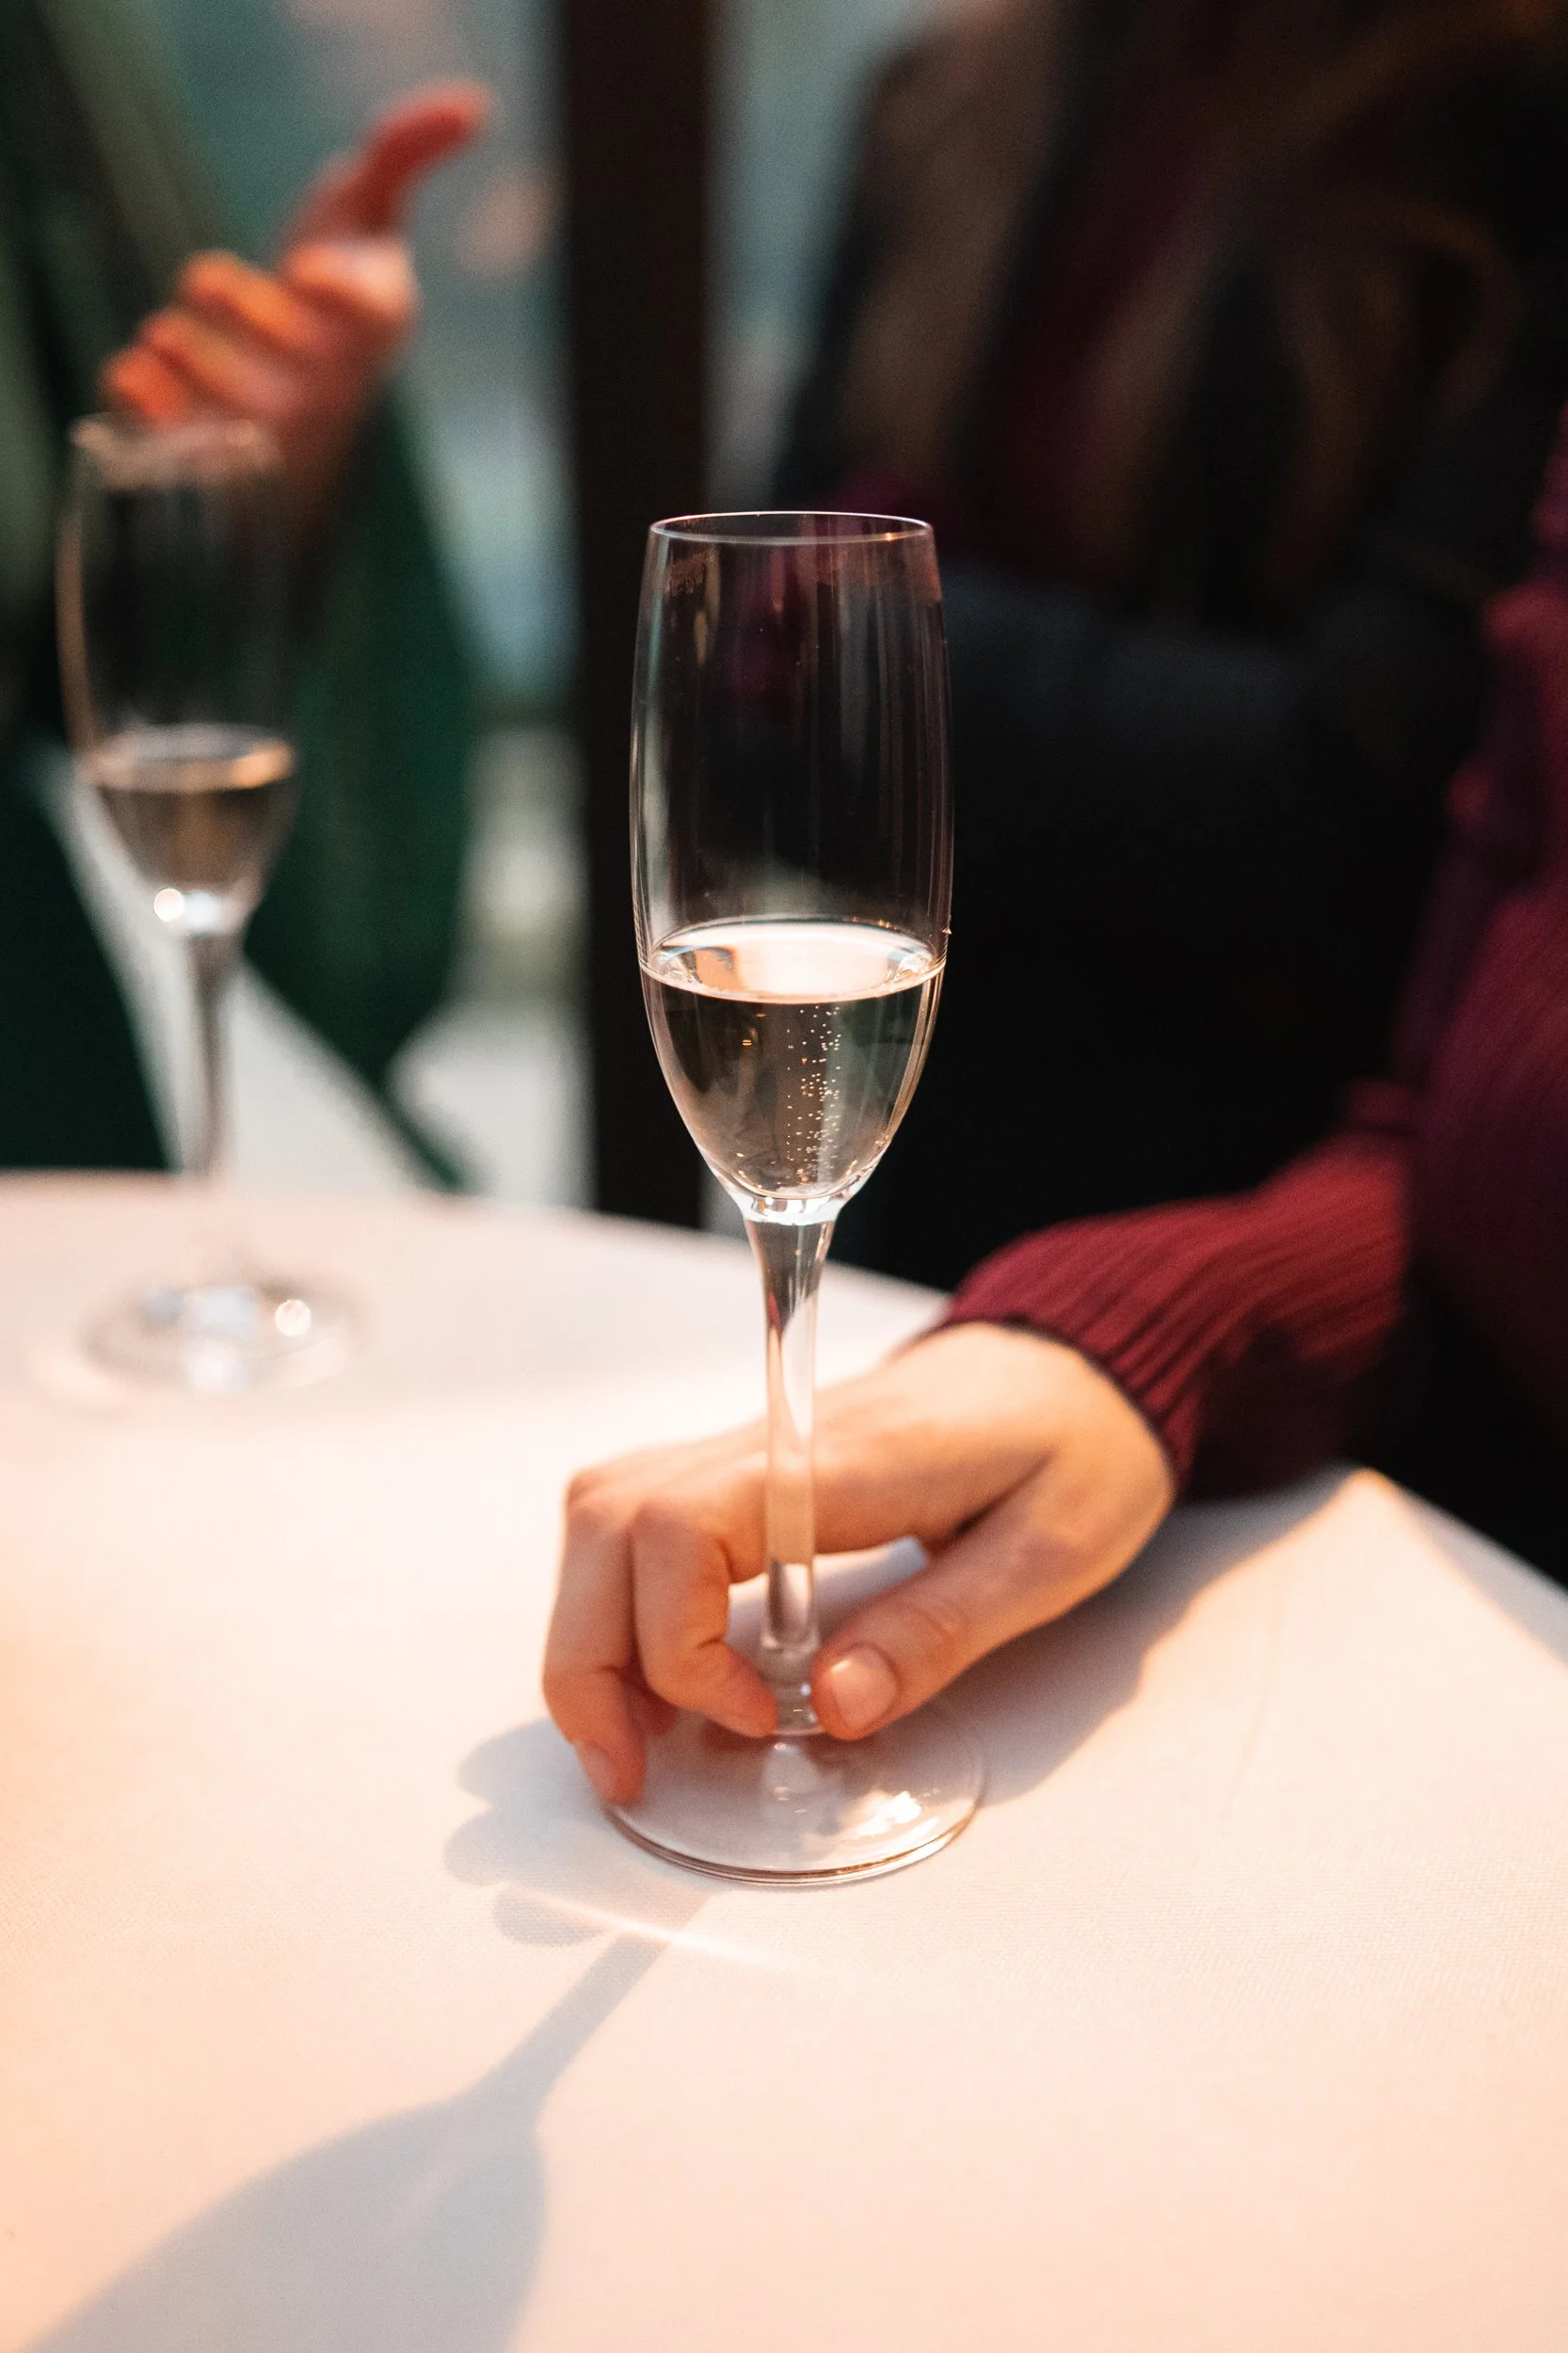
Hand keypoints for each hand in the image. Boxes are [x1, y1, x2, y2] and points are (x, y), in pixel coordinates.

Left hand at [101, 83, 489, 533]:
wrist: (297, 365)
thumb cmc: (337, 276)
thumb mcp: (370, 204)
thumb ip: (405, 150)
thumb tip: (471, 104)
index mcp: (375, 324)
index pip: (371, 320)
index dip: (339, 299)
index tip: (303, 269)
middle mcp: (335, 386)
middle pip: (306, 378)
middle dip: (253, 327)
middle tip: (205, 276)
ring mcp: (279, 426)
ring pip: (247, 422)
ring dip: (200, 376)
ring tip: (164, 334)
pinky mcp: (222, 448)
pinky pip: (193, 448)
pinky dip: (154, 413)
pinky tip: (131, 370)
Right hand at [544, 1322, 1174, 1804]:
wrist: (1082, 1364)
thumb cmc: (1079, 1448)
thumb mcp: (1049, 1554)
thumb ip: (940, 1629)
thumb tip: (832, 1708)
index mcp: (842, 1457)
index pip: (683, 1524)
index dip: (679, 1642)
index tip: (755, 1720)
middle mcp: (770, 1440)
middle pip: (607, 1521)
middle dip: (589, 1660)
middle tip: (624, 1770)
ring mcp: (750, 1449)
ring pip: (603, 1518)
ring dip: (592, 1635)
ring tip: (633, 1740)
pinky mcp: (750, 1473)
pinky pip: (641, 1524)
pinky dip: (624, 1606)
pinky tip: (666, 1679)